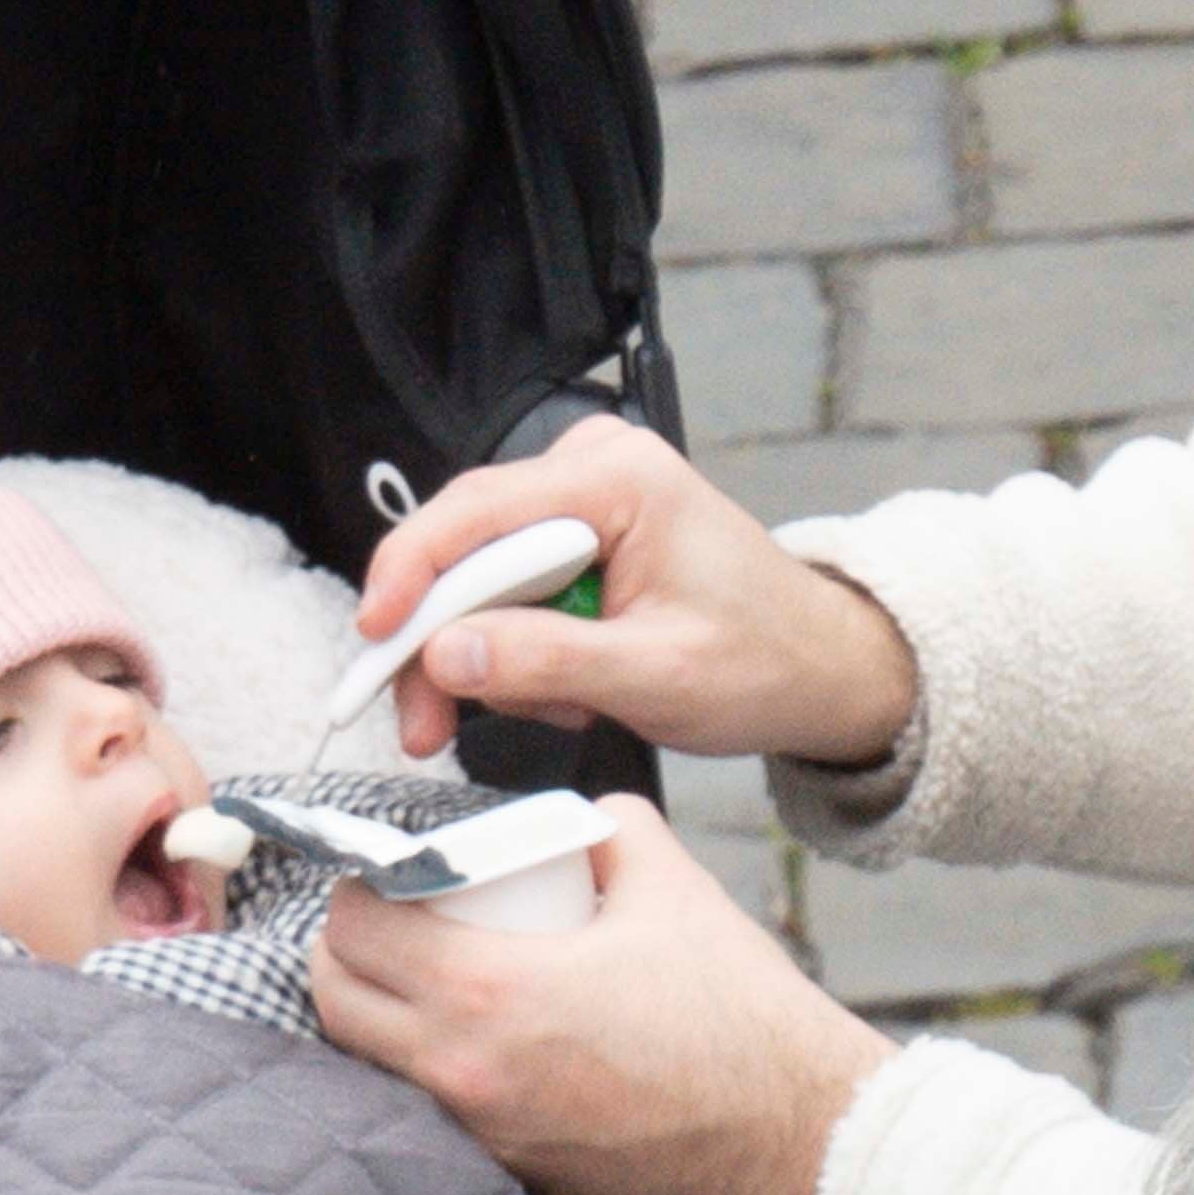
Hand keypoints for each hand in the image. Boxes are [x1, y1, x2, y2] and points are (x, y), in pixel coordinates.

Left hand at [309, 801, 893, 1194]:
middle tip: (394, 927)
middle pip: (338, 1004)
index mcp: (487, 989)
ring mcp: (485, 1131)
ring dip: (384, 1018)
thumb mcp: (672, 886)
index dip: (359, 889)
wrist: (791, 1138)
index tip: (388, 877)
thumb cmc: (738, 1021)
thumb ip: (610, 829)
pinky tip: (484, 1043)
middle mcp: (465, 1070)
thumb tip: (584, 819)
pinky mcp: (516, 1170)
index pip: (354, 929)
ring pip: (375, 1067)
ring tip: (433, 984)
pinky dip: (435, 1072)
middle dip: (350, 956)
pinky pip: (435, 1111)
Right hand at [351, 418, 917, 774]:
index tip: (375, 644)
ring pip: (483, 578)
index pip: (476, 514)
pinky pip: (513, 593)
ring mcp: (584, 499)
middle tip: (421, 726)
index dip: (411, 579)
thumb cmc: (763, 662)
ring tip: (564, 708)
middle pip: (465, 547)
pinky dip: (524, 651)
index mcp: (617, 479)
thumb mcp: (655, 676)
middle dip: (440, 642)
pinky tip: (577, 686)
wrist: (818, 666)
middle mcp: (592, 469)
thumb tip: (447, 657)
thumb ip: (548, 662)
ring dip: (496, 659)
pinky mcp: (581, 536)